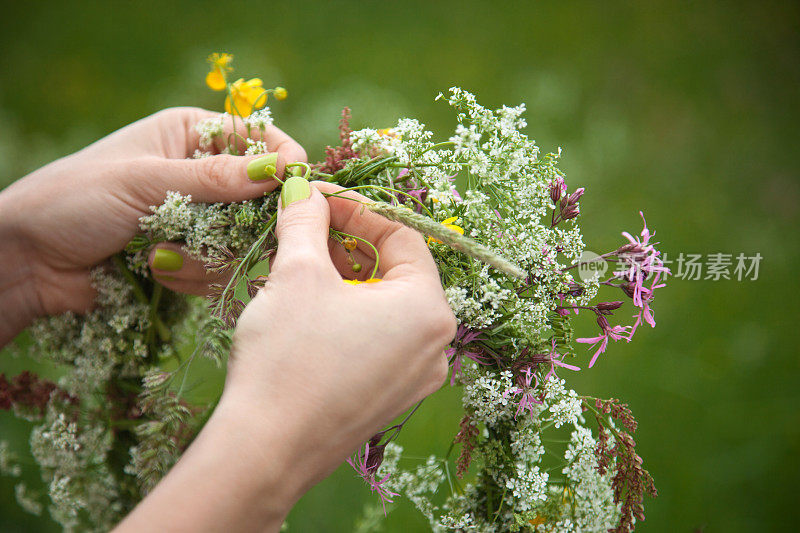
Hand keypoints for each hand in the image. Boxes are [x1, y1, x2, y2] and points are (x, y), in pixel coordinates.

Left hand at [0, 107, 304, 343]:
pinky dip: (196, 276)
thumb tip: (277, 173)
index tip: (295, 190)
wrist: (28, 261)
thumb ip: (211, 179)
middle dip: (246, 224)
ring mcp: (198, 218)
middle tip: (235, 242)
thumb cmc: (74, 200)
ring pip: (245, 239)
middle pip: (260, 196)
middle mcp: (201, 174)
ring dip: (209, 255)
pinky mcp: (192, 256)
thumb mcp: (143, 181)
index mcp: (189, 134)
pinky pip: (222, 268)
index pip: (257, 140)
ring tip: (161, 257)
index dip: (282, 163)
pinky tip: (157, 272)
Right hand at [116, 180, 455, 530]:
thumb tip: (304, 190)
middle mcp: (436, 345)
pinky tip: (309, 308)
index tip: (316, 198)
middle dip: (348, 244)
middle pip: (395, 271)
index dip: (356, 209)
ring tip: (300, 265)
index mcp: (429, 309)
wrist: (264, 451)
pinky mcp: (390, 398)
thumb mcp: (298, 274)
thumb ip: (307, 220)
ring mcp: (416, 377)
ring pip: (384, 306)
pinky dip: (349, 314)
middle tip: (305, 228)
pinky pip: (378, 339)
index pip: (401, 235)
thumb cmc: (288, 357)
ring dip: (345, 277)